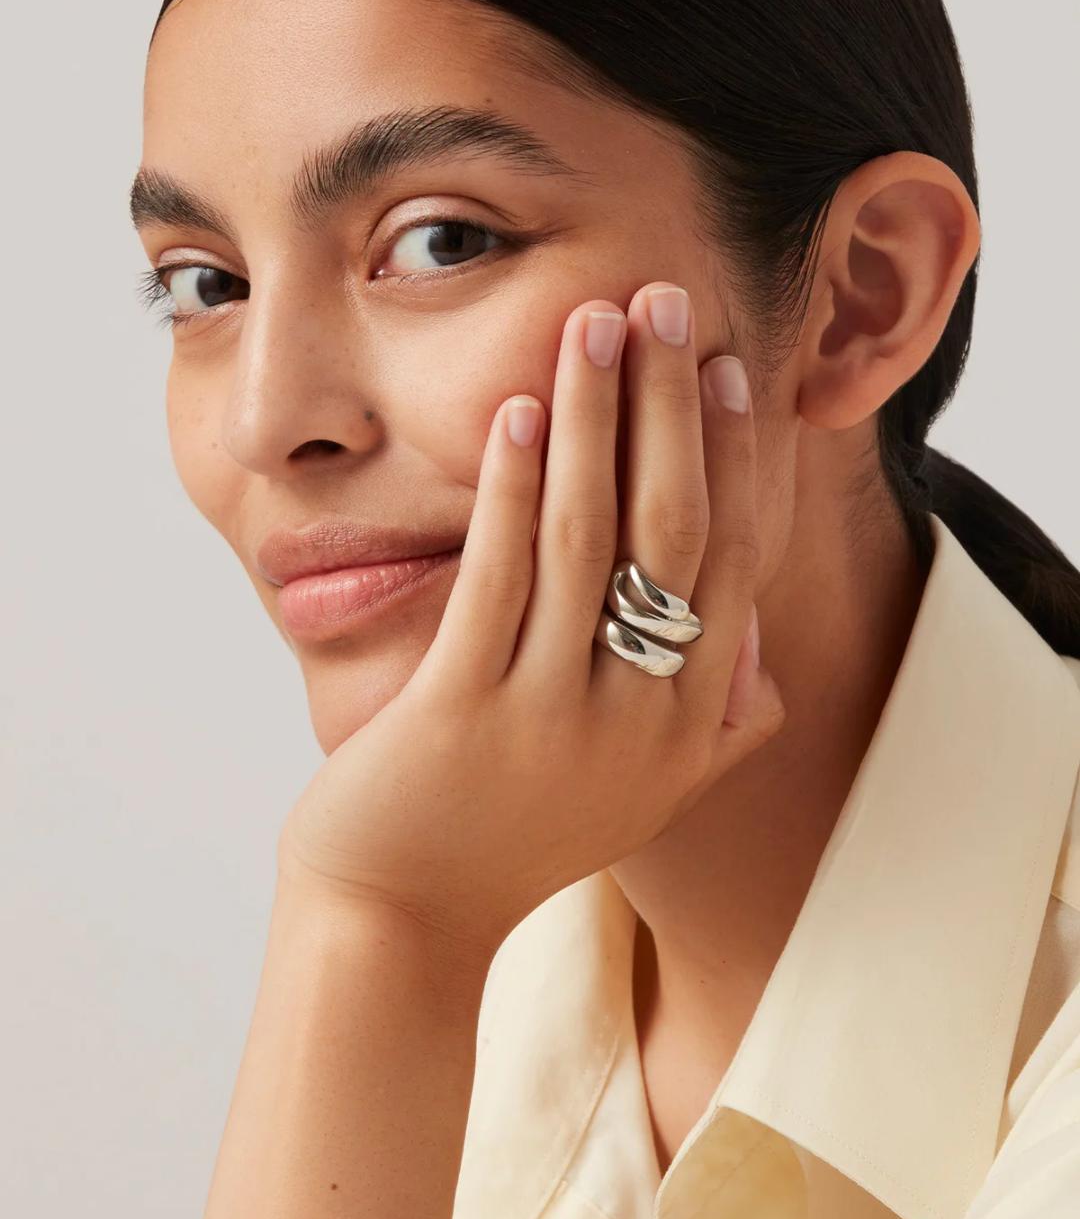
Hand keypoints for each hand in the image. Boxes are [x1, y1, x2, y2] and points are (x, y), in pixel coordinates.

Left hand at [278, 281, 785, 962]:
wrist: (405, 916)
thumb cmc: (521, 834)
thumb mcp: (643, 793)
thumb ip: (717, 727)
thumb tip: (759, 648)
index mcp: (690, 726)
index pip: (731, 562)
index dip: (734, 458)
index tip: (726, 369)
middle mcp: (640, 718)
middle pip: (672, 529)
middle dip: (673, 406)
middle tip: (667, 302)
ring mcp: (553, 716)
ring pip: (588, 535)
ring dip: (594, 417)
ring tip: (593, 323)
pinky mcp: (463, 711)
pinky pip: (498, 575)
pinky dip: (510, 483)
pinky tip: (513, 409)